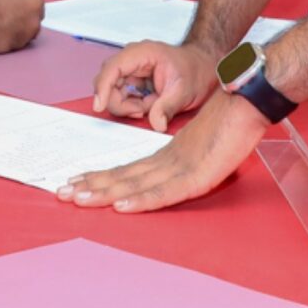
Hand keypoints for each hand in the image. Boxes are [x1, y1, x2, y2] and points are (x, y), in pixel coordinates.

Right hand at [0, 0, 43, 53]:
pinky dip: (18, 38)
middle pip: (35, 7)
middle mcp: (34, 0)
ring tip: (5, 28)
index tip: (12, 5)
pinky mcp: (30, 37)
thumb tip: (7, 1)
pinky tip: (4, 36)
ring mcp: (34, 20)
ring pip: (32, 24)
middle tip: (9, 17)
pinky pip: (26, 38)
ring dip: (22, 26)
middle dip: (25, 13)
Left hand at [59, 89, 265, 212]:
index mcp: (168, 156)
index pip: (128, 169)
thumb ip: (187, 162)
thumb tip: (176, 172)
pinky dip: (141, 200)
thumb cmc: (231, 122)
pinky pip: (164, 191)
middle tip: (60, 193)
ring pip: (134, 183)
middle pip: (123, 176)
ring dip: (104, 192)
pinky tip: (121, 205)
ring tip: (77, 198)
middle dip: (91, 186)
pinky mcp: (195, 175)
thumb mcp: (203, 149)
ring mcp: (179, 167)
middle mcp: (166, 161)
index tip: (76, 182)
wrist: (247, 101)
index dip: (101, 177)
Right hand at [90, 39, 220, 132]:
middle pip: (108, 81)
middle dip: (119, 101)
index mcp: (142, 53)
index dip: (103, 87)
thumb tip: (156, 124)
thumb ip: (167, 107)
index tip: (99, 105)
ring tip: (149, 107)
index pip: (113, 68)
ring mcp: (131, 69)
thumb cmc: (195, 70)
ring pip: (112, 90)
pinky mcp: (132, 79)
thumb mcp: (184, 90)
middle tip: (141, 111)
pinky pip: (121, 95)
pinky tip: (148, 106)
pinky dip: (131, 105)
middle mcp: (132, 58)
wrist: (203, 67)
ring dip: (126, 105)